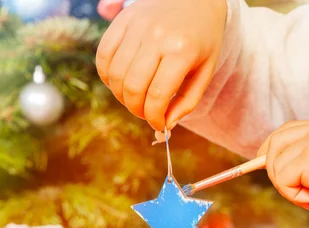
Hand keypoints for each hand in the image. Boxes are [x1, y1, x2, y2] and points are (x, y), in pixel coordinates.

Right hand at [95, 0, 226, 130]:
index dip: (154, 118)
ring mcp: (137, 26)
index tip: (158, 124)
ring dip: (121, 95)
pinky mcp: (123, 20)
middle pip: (133, 88)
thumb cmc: (203, 39)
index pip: (158, 96)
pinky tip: (120, 81)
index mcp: (182, 51)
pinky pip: (103, 55)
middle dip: (136, 110)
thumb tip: (165, 126)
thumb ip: (187, 102)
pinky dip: (107, 76)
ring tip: (134, 97)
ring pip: (115, 75)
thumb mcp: (205, 71)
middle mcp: (157, 37)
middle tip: (145, 112)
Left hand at [256, 119, 308, 227]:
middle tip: (292, 190)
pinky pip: (282, 178)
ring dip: (287, 188)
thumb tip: (267, 161)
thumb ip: (305, 157)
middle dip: (273, 168)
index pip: (287, 130)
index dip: (272, 149)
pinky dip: (292, 195)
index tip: (266, 166)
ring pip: (276, 164)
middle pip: (275, 142)